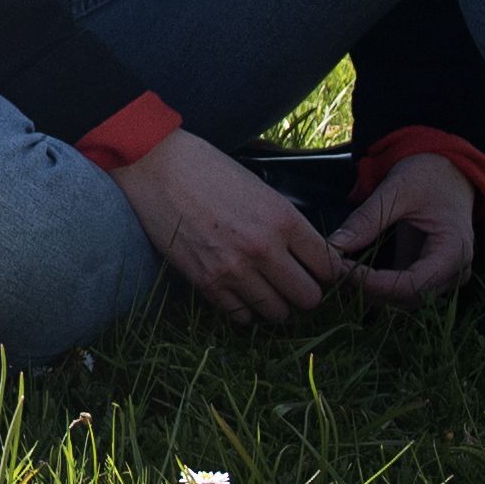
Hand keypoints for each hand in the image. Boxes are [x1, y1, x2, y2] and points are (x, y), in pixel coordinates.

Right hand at [105, 131, 342, 320]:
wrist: (156, 167)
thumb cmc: (208, 170)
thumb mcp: (261, 189)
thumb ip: (286, 223)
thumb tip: (308, 254)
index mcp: (283, 219)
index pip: (329, 267)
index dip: (326, 271)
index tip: (317, 270)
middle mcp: (264, 249)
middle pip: (309, 297)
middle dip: (305, 293)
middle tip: (293, 283)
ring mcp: (234, 270)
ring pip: (277, 313)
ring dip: (277, 305)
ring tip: (267, 290)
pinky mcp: (206, 283)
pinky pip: (241, 316)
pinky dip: (246, 310)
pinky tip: (240, 292)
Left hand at [326, 152, 481, 303]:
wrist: (448, 170)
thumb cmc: (428, 175)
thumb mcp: (397, 190)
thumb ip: (368, 218)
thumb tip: (334, 245)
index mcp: (454, 251)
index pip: (412, 285)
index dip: (374, 284)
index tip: (342, 269)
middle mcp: (455, 272)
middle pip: (407, 298)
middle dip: (369, 290)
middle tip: (334, 271)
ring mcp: (444, 276)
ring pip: (404, 300)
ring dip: (371, 292)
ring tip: (340, 272)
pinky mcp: (429, 274)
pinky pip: (403, 289)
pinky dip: (378, 285)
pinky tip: (353, 273)